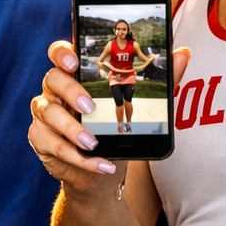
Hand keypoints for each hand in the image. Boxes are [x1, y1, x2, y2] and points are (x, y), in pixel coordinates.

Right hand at [29, 42, 191, 190]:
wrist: (103, 171)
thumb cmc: (116, 132)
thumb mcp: (143, 107)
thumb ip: (162, 81)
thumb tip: (183, 54)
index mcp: (75, 76)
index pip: (60, 54)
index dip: (62, 53)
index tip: (74, 61)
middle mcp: (55, 91)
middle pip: (52, 79)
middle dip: (70, 91)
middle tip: (90, 106)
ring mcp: (45, 115)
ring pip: (48, 113)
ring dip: (72, 129)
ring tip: (93, 143)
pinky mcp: (41, 140)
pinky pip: (53, 145)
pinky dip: (78, 158)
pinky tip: (100, 163)